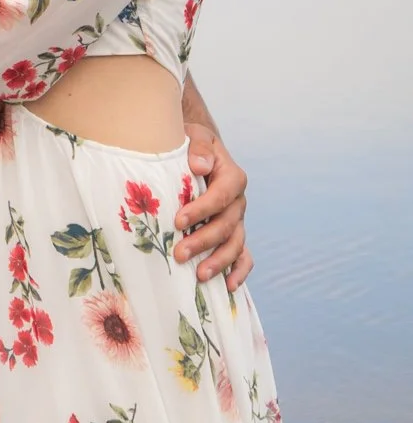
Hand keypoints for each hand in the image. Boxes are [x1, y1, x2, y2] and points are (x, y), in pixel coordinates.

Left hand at [174, 123, 251, 290]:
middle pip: (226, 225)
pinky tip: (228, 286)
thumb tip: (201, 165)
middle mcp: (238, 202)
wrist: (199, 153)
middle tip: (180, 254)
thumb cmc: (192, 145)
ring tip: (199, 276)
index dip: (201, 210)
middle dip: (203, 241)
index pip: (220, 197)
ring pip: (236, 245)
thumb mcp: (196, 136)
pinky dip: (239, 272)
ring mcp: (238, 220)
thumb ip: (200, 147)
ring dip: (219, 262)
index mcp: (232, 177)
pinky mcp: (234, 234)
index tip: (178, 221)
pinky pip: (244, 256)